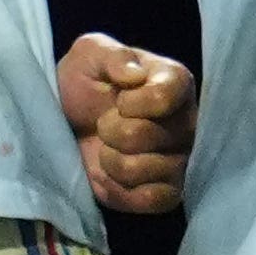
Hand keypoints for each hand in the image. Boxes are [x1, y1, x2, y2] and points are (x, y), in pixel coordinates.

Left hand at [60, 31, 197, 214]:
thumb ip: (112, 55)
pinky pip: (152, 201)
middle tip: (105, 124)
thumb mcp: (90, 54)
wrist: (68, 121)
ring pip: (146, 171)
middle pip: (147, 136)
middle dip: (111, 131)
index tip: (118, 98)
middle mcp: (187, 122)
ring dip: (112, 162)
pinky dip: (120, 191)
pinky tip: (109, 176)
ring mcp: (180, 160)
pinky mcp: (168, 193)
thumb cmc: (85, 83)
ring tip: (106, 150)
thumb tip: (133, 76)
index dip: (131, 104)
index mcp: (175, 82)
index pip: (163, 98)